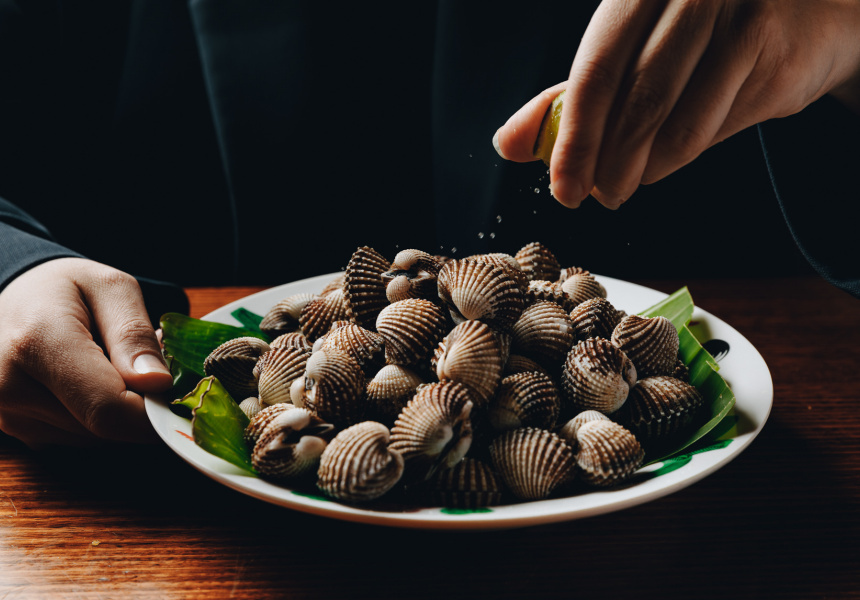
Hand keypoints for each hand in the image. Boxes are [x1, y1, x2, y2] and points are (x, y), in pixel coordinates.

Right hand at [0, 258, 172, 446]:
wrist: (13, 297)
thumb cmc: (65, 287)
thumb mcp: (111, 288)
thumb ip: (135, 334)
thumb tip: (157, 383)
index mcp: (36, 343)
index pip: (107, 408)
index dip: (154, 411)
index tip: (178, 393)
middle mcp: (10, 388)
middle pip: (104, 427)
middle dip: (140, 404)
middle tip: (147, 365)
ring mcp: (9, 415)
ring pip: (95, 438)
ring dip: (120, 410)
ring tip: (115, 366)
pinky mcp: (18, 431)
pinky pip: (79, 439)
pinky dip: (99, 417)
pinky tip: (94, 384)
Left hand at [494, 0, 859, 208]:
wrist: (800, 13)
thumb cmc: (696, 34)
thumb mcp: (625, 53)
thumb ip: (569, 96)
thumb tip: (508, 143)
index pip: (596, 70)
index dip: (575, 139)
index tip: (563, 189)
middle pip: (637, 102)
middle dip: (610, 165)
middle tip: (596, 196)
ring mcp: (741, 18)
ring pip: (678, 127)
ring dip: (646, 170)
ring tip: (629, 181)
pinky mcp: (776, 55)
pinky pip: (715, 130)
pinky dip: (682, 156)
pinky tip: (669, 156)